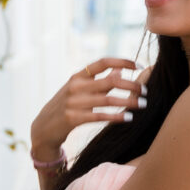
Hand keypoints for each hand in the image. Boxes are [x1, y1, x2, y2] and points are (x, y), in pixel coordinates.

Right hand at [30, 57, 146, 155]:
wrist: (43, 128)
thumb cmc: (66, 106)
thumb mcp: (78, 90)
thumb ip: (98, 80)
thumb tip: (120, 70)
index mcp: (78, 76)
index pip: (103, 62)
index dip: (122, 62)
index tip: (138, 65)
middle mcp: (76, 86)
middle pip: (110, 80)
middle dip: (131, 85)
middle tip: (145, 91)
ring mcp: (73, 102)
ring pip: (108, 99)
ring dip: (128, 101)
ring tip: (142, 104)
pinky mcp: (73, 118)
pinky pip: (100, 116)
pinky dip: (116, 116)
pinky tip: (128, 118)